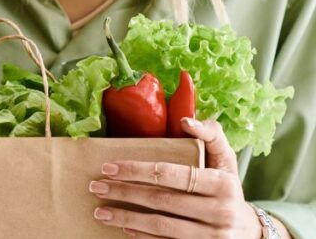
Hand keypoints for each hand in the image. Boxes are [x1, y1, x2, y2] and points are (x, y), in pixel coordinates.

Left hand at [89, 118, 262, 237]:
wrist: (250, 232)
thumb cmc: (228, 188)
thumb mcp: (226, 160)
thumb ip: (211, 135)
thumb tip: (186, 120)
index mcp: (222, 184)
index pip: (171, 174)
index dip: (137, 170)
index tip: (109, 167)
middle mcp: (219, 211)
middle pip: (161, 200)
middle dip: (124, 193)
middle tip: (96, 187)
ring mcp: (212, 236)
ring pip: (161, 226)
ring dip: (126, 218)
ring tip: (100, 211)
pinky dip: (143, 236)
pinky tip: (124, 227)